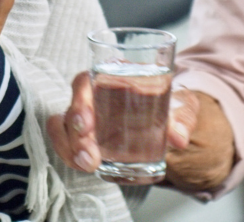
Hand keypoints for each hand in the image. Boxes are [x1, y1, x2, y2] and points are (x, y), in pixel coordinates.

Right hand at [47, 75, 234, 190]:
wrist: (169, 116)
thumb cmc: (170, 103)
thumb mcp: (181, 106)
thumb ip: (182, 117)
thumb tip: (178, 137)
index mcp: (112, 77)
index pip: (86, 81)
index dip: (80, 101)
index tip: (87, 125)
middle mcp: (93, 94)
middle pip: (70, 108)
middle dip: (73, 135)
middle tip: (89, 156)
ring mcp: (86, 116)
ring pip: (61, 127)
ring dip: (68, 148)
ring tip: (87, 165)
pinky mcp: (84, 136)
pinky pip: (66, 142)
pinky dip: (71, 155)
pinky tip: (86, 167)